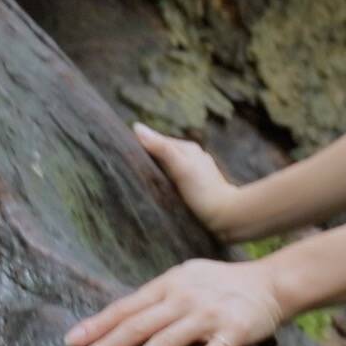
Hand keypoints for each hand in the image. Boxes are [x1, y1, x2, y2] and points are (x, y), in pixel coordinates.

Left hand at [64, 256, 287, 345]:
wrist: (271, 282)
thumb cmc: (221, 283)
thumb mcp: (185, 279)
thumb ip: (156, 297)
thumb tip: (119, 318)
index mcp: (169, 284)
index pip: (126, 307)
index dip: (98, 324)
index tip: (72, 342)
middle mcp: (184, 298)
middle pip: (138, 325)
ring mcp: (208, 315)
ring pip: (166, 341)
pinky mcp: (232, 332)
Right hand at [132, 121, 248, 243]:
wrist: (227, 217)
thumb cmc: (203, 191)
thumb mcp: (180, 167)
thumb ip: (161, 148)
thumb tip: (136, 127)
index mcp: (187, 148)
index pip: (157, 140)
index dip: (139, 143)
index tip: (118, 147)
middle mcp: (192, 158)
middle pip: (163, 153)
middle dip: (146, 156)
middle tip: (121, 163)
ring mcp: (194, 174)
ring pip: (167, 168)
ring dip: (153, 170)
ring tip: (134, 177)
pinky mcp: (194, 190)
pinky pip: (172, 181)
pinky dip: (162, 183)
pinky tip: (155, 191)